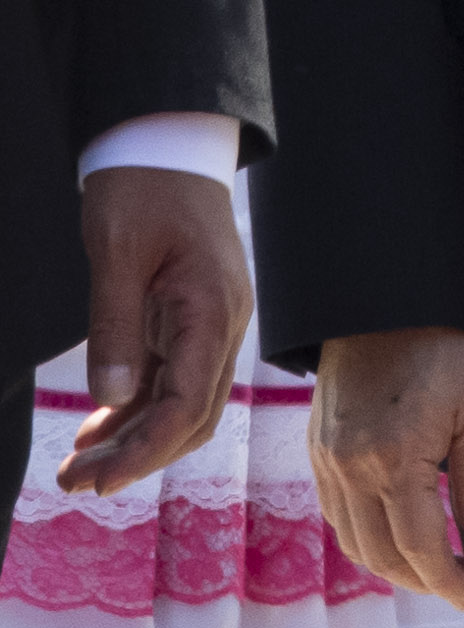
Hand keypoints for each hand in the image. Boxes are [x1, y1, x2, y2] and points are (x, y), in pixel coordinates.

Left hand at [60, 169, 246, 493]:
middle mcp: (222, 324)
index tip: (99, 479)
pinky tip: (98, 428)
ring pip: (183, 403)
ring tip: (79, 466)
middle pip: (193, 416)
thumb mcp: (117, 253)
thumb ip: (115, 327)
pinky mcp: (191, 318)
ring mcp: (211, 323)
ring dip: (136, 439)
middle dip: (138, 456)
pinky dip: (137, 410)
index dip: (146, 450)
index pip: (188, 403)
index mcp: (212, 309)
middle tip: (77, 484)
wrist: (168, 143)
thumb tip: (109, 400)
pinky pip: (171, 379)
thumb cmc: (144, 188)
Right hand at [311, 328, 463, 606]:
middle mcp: (350, 472)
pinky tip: (392, 538)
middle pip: (380, 554)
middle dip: (418, 581)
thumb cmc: (441, 349)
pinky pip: (335, 515)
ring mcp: (327, 464)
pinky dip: (363, 538)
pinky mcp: (317, 453)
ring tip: (429, 571)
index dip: (445, 579)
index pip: (419, 546)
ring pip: (351, 541)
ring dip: (388, 566)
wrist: (380, 305)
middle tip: (454, 590)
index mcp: (393, 462)